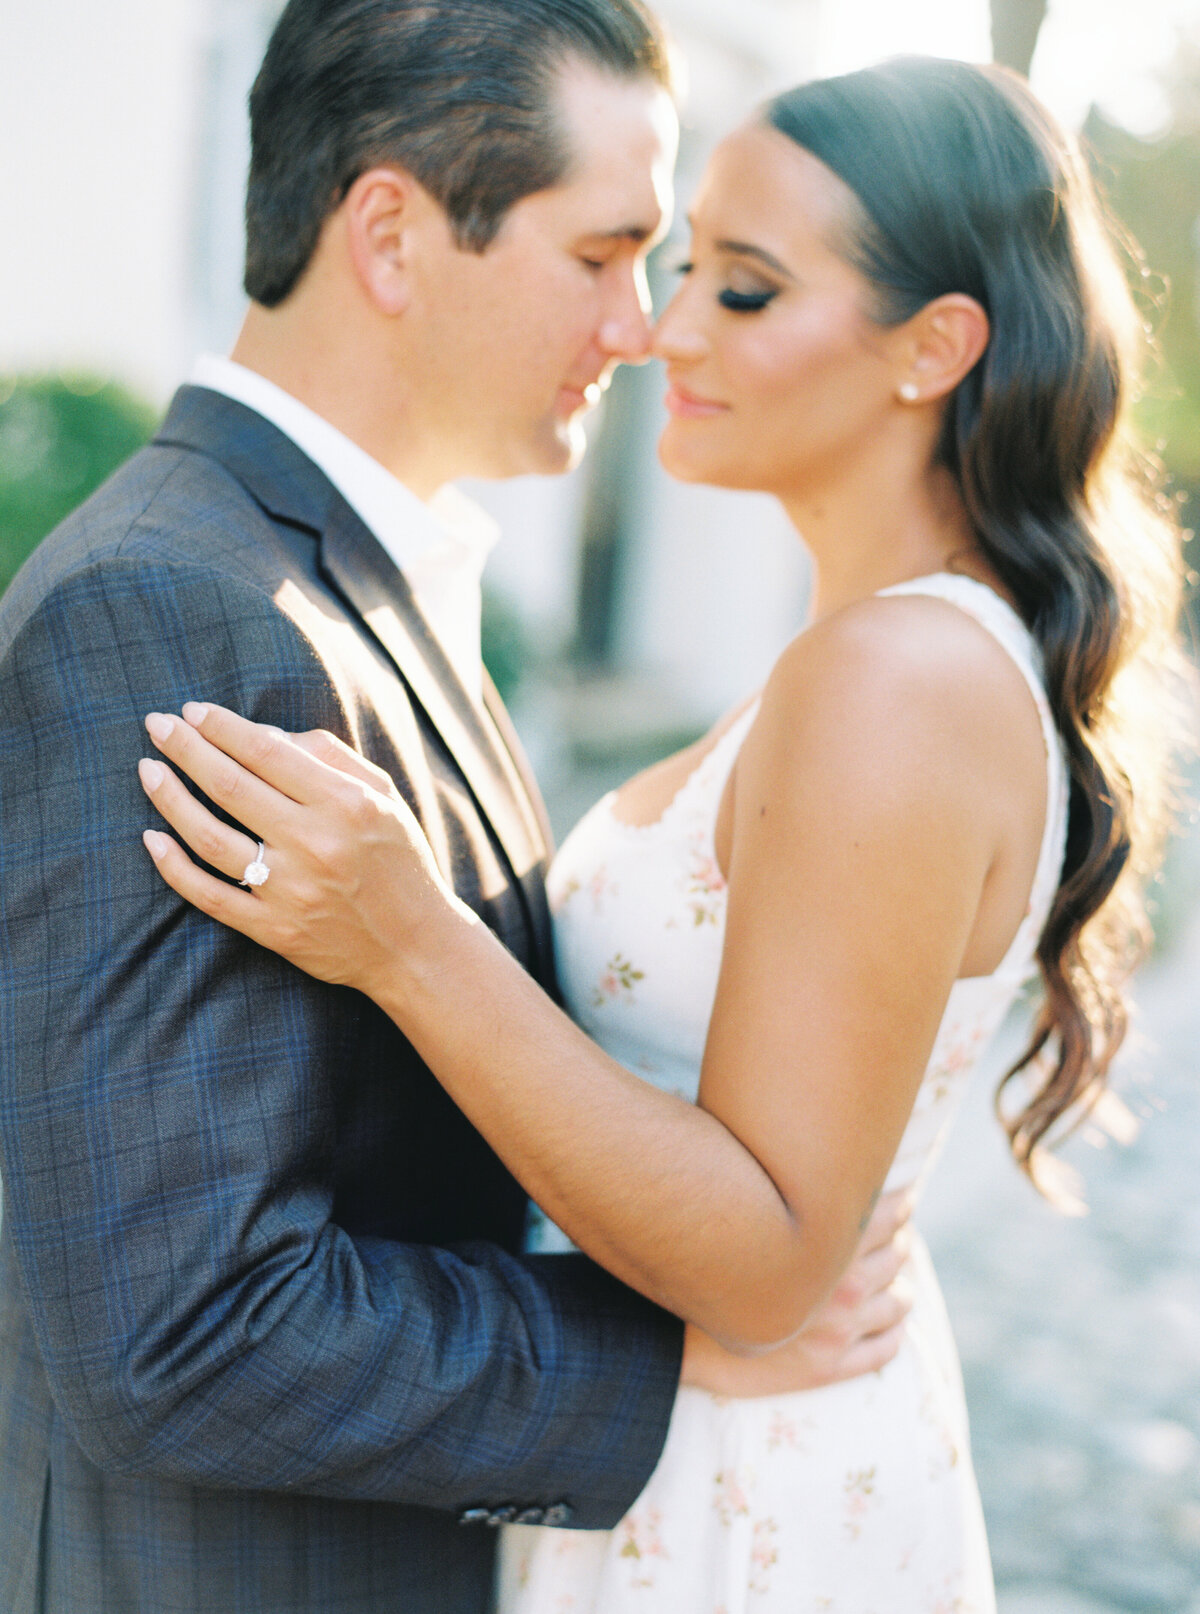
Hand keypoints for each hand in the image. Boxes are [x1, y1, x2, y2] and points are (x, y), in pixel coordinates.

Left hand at [137, 702, 460, 996]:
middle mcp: (316, 844)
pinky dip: (174, 867)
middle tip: (157, 725)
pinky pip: (209, 896)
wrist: (416, 946)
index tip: (192, 711)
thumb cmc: (399, 860)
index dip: (223, 727)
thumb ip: (329, 757)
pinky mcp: (275, 930)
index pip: (268, 752)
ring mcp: (291, 891)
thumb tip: (260, 733)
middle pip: (231, 786)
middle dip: (186, 749)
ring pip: (211, 837)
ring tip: (148, 771)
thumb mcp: (383, 797)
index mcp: (347, 804)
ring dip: (170, 799)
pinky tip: (153, 838)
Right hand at [678, 1188, 912, 1395]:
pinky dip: (894, 1330)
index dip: (898, 1204)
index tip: (901, 1198)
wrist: (672, 1333)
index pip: (886, 1214)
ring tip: (895, 1279)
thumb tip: (804, 1151)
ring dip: (901, 1286)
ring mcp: (838, 1330)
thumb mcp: (743, 1210)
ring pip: (900, 1301)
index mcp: (824, 1241)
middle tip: (896, 1234)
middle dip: (898, 1241)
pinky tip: (887, 1320)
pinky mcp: (830, 1367)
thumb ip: (780, 1187)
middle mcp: (841, 1286)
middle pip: (897, 1254)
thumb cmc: (700, 1259)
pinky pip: (886, 1348)